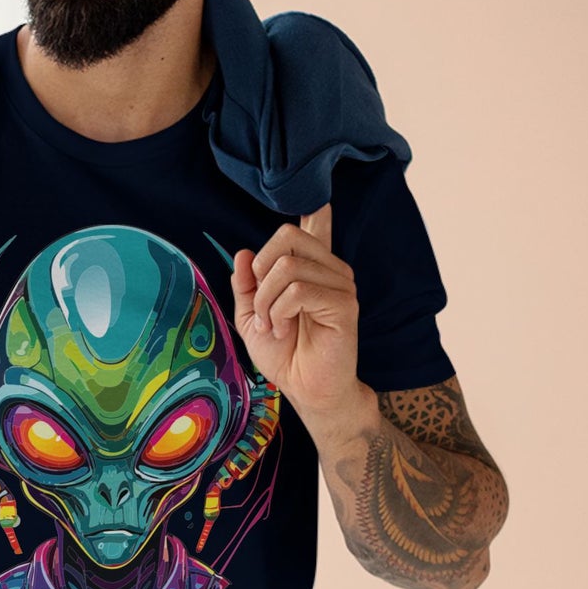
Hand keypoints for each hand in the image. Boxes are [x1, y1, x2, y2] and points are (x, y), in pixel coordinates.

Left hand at [230, 202, 365, 425]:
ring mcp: (340, 284)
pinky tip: (284, 330)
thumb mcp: (252, 317)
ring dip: (267, 302)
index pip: (316, 225)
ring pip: (287, 267)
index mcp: (311, 268)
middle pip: (287, 236)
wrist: (304, 388)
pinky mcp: (343, 303)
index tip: (319, 200)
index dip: (316, 209)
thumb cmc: (284, 354)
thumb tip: (243, 253)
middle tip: (263, 307)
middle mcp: (330, 269)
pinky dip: (280, 312)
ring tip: (274, 326)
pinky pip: (298, 291)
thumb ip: (246, 286)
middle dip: (261, 272)